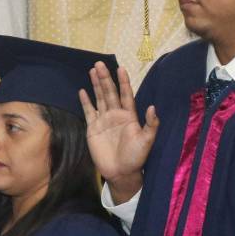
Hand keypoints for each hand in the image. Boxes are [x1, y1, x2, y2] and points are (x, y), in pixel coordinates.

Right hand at [80, 62, 158, 202]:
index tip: (120, 68)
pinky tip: (82, 91)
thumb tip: (152, 107)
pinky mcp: (93, 128)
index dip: (123, 82)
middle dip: (105, 78)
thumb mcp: (147, 141)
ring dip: (96, 85)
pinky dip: (85, 101)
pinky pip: (88, 111)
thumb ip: (150, 124)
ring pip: (99, 98)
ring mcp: (104, 120)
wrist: (120, 172)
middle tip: (99, 64)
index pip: (125, 94)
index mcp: (129, 115)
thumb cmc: (136, 157)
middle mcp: (116, 114)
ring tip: (92, 70)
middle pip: (110, 92)